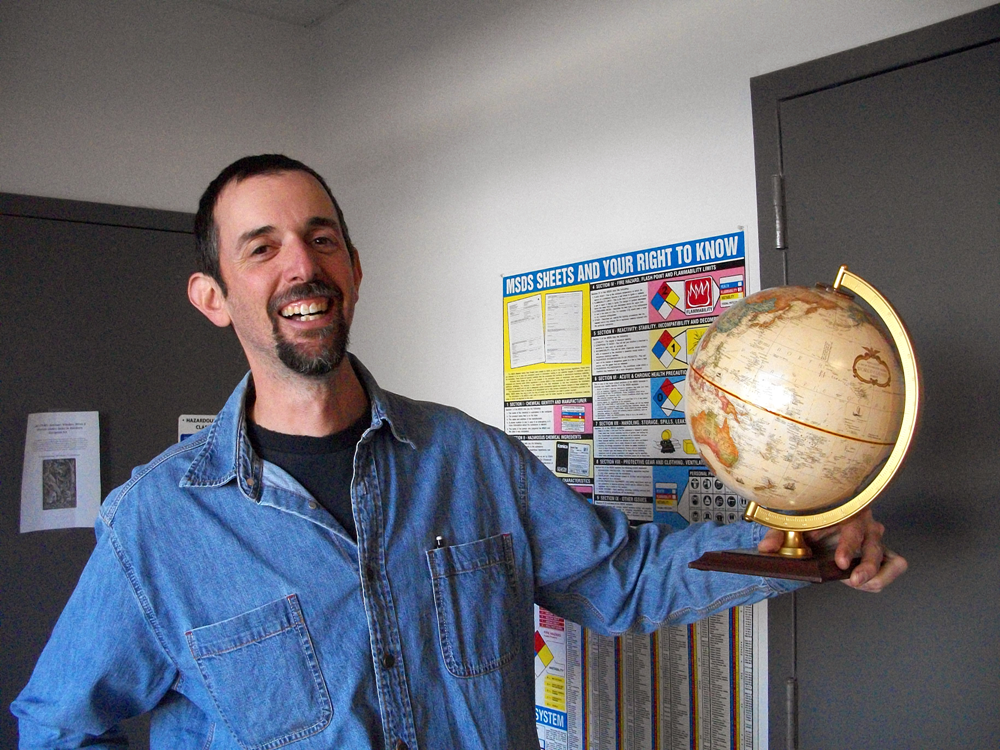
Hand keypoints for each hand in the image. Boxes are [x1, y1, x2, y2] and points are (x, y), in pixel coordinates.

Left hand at [757, 508, 907, 591]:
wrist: (817, 519)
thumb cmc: (810, 517)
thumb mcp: (792, 522)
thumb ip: (778, 535)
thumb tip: (766, 549)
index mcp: (845, 512)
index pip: (853, 529)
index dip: (848, 546)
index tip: (841, 562)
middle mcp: (864, 524)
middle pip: (875, 546)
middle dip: (868, 566)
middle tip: (855, 580)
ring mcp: (874, 540)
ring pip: (891, 559)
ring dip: (879, 574)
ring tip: (862, 584)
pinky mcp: (879, 553)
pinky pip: (894, 565)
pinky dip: (884, 576)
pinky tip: (864, 581)